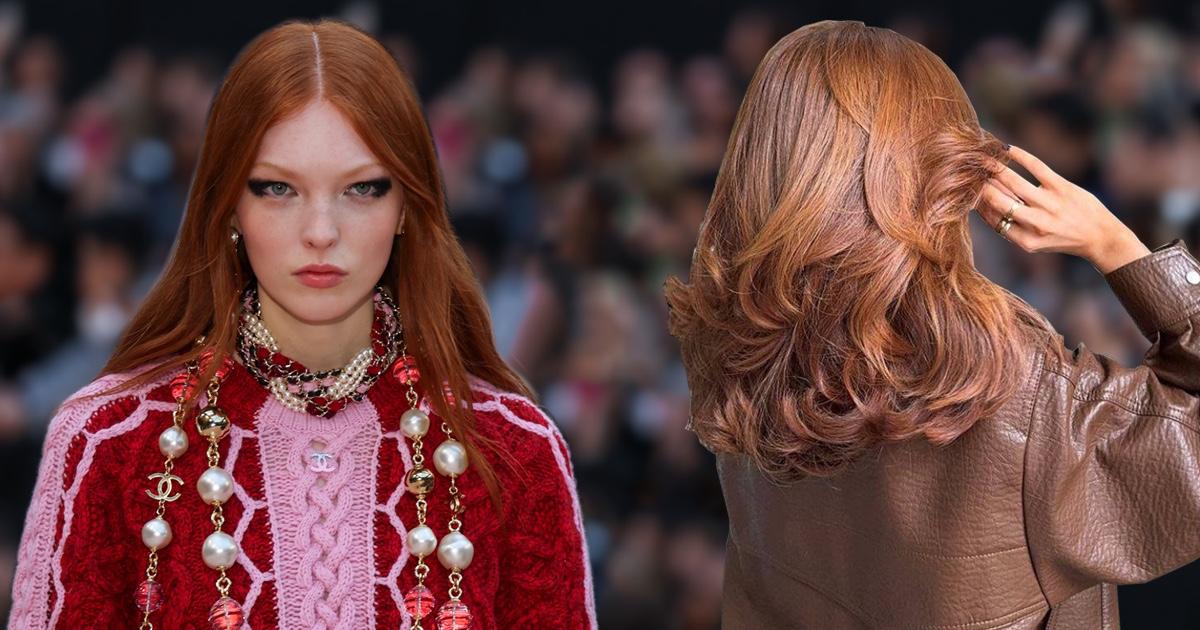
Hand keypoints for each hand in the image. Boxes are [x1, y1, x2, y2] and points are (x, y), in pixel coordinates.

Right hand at [977, 144, 1150, 273]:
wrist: (1101, 238)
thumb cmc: (1063, 239)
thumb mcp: (1034, 242)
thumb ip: (1012, 226)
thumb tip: (985, 203)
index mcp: (1025, 240)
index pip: (992, 218)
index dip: (977, 202)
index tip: (967, 189)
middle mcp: (1036, 223)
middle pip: (998, 199)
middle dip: (980, 183)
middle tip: (968, 170)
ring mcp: (1050, 205)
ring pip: (1013, 182)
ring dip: (994, 168)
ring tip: (982, 159)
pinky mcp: (1063, 188)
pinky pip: (1036, 167)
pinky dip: (1020, 156)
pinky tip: (1007, 149)